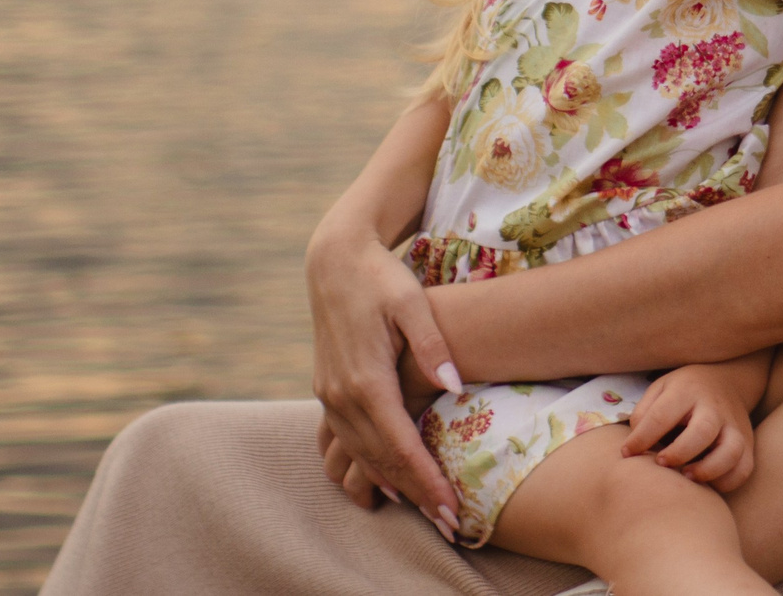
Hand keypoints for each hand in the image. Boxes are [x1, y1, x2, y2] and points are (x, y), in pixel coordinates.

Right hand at [305, 223, 465, 538]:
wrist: (336, 262)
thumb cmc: (382, 277)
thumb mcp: (413, 302)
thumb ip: (434, 346)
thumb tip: (455, 387)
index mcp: (366, 378)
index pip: (400, 443)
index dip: (426, 478)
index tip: (450, 505)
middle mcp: (341, 395)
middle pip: (380, 459)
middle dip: (414, 492)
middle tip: (448, 520)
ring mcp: (329, 395)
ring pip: (360, 454)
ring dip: (390, 484)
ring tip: (424, 509)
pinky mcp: (327, 390)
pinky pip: (345, 441)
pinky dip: (366, 465)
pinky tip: (383, 482)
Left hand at [619, 360, 766, 493]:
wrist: (727, 380)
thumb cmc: (684, 392)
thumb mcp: (660, 388)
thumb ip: (644, 413)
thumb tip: (634, 448)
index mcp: (687, 391)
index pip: (662, 416)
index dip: (641, 439)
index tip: (627, 453)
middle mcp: (714, 408)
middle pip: (702, 431)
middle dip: (678, 453)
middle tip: (660, 463)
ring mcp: (735, 425)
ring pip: (731, 451)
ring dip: (707, 470)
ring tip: (687, 477)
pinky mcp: (748, 443)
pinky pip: (743, 468)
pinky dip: (726, 481)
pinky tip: (706, 483)